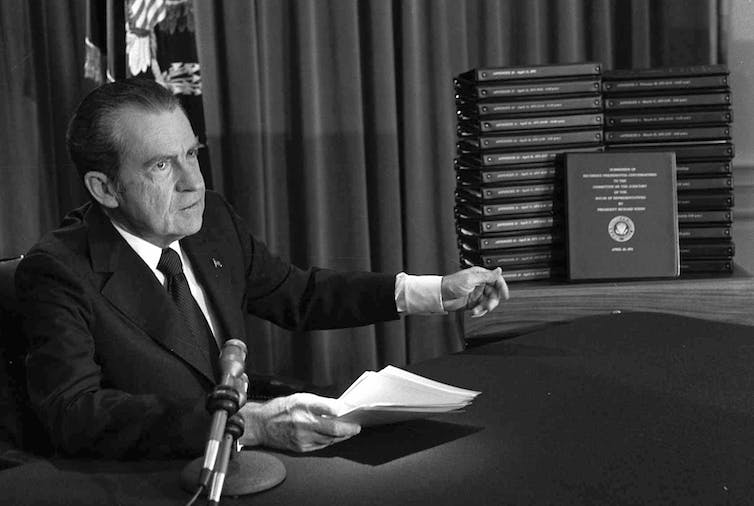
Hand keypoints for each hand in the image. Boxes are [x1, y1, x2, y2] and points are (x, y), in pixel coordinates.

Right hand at [238, 393, 359, 451]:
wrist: (261, 425)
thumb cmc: (279, 409)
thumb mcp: (299, 398)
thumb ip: (318, 403)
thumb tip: (337, 407)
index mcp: (303, 406)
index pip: (329, 408)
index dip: (343, 410)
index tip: (351, 410)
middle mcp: (303, 423)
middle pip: (333, 429)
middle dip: (348, 429)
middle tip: (356, 427)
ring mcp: (302, 437)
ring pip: (329, 439)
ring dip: (341, 436)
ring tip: (349, 432)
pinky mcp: (301, 447)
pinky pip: (321, 445)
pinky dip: (330, 441)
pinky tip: (335, 437)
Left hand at [441, 267, 508, 316]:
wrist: (440, 296)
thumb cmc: (451, 284)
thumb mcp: (471, 279)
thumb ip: (487, 276)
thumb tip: (499, 270)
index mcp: (480, 275)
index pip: (496, 280)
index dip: (502, 287)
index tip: (505, 295)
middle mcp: (480, 284)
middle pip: (494, 293)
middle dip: (492, 301)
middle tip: (489, 306)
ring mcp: (476, 294)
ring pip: (488, 302)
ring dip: (485, 307)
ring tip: (478, 310)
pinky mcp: (473, 303)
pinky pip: (482, 308)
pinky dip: (479, 311)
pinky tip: (474, 311)